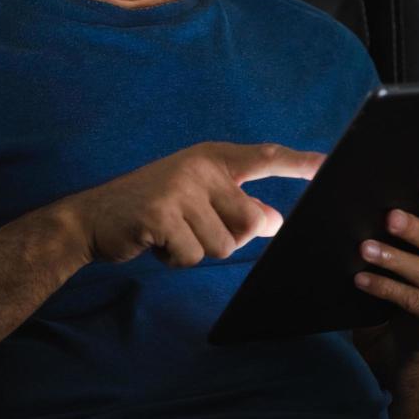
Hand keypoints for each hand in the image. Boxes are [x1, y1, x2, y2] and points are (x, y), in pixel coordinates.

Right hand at [57, 141, 323, 267]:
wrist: (91, 219)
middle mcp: (199, 168)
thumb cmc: (150, 210)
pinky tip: (155, 244)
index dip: (298, 162)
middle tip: (192, 229)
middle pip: (250, 221)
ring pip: (223, 245)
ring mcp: (179, 190)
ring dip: (197, 250)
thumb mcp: (195, 199)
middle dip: (227, 238)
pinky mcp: (161, 216)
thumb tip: (275, 220)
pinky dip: (175, 260)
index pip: (264, 158)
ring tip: (169, 234)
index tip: (328, 165)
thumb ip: (235, 206)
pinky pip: (192, 255)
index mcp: (211, 159)